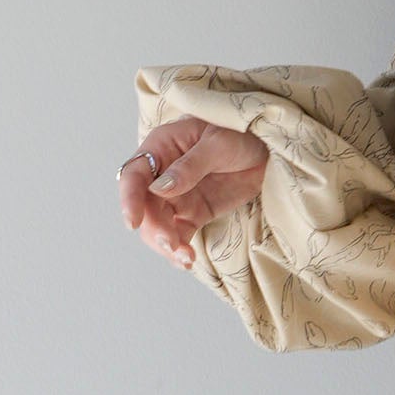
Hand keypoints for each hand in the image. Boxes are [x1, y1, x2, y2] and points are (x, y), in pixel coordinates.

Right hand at [119, 118, 268, 270]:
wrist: (265, 150)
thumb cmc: (239, 134)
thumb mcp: (217, 144)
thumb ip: (190, 166)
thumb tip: (160, 188)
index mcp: (161, 149)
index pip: (134, 175)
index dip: (129, 199)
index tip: (133, 221)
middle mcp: (162, 175)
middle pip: (144, 207)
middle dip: (154, 228)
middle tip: (171, 243)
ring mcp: (177, 197)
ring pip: (158, 226)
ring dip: (165, 244)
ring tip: (184, 257)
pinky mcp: (193, 214)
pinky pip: (179, 236)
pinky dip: (180, 251)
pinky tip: (187, 261)